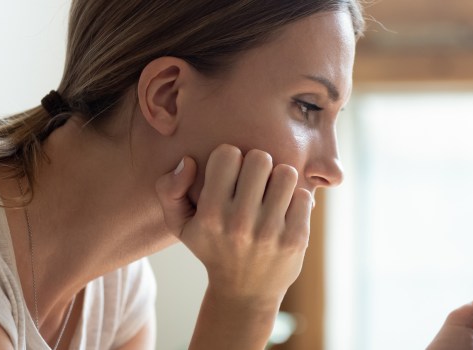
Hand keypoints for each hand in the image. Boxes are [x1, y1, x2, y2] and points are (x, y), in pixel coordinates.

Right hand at [155, 144, 311, 304]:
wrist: (245, 293)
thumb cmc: (212, 248)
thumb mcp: (180, 225)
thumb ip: (169, 189)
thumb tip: (188, 161)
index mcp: (210, 215)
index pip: (227, 154)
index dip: (231, 159)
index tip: (232, 175)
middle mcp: (239, 223)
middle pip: (260, 159)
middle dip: (258, 165)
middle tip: (256, 182)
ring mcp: (269, 232)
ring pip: (286, 173)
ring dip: (280, 180)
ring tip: (272, 193)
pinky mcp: (295, 239)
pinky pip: (303, 196)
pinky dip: (296, 200)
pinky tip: (285, 212)